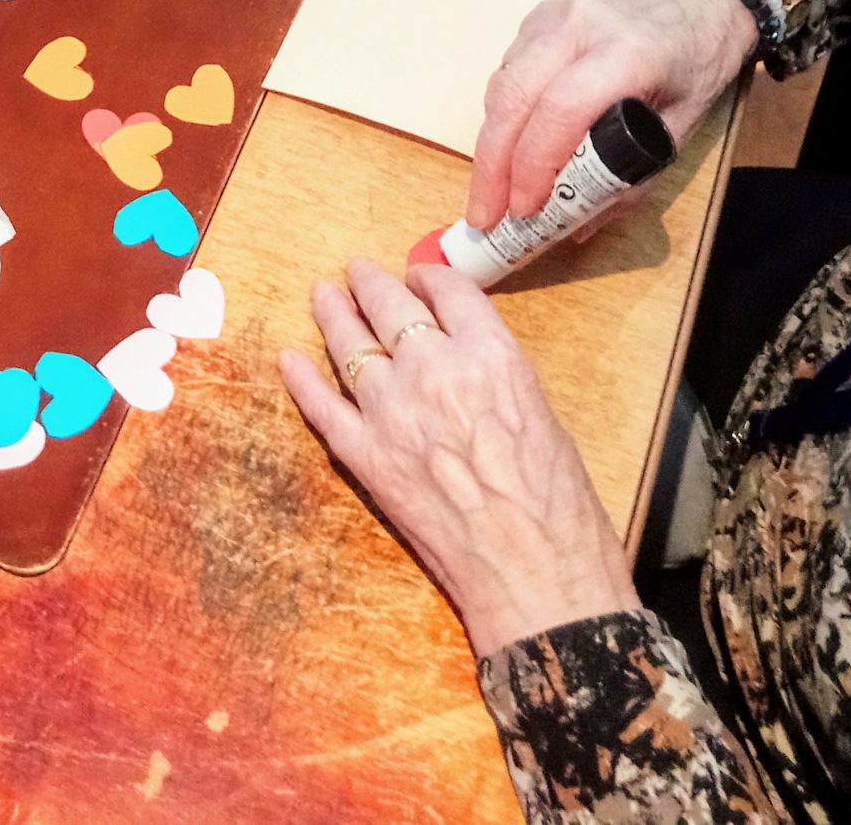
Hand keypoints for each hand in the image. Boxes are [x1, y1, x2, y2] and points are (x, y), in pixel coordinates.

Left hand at [279, 257, 637, 656]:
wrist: (538, 577)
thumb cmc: (559, 508)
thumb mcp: (540, 414)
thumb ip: (494, 375)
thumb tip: (462, 356)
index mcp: (491, 356)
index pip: (447, 290)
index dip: (429, 277)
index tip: (419, 277)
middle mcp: (435, 370)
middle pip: (390, 303)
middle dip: (371, 282)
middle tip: (358, 273)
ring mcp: (392, 411)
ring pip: (349, 343)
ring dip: (333, 314)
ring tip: (323, 296)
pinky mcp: (365, 455)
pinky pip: (321, 405)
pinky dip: (302, 379)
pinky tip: (291, 360)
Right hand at [467, 0, 757, 231]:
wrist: (694, 1)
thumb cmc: (694, 67)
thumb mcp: (679, 130)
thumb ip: (630, 178)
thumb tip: (575, 227)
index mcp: (627, 53)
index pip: (562, 109)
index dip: (535, 164)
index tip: (524, 211)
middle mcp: (579, 28)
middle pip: (514, 98)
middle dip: (492, 165)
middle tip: (485, 216)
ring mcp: (550, 19)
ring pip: (501, 87)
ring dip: (490, 146)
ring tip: (492, 194)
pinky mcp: (534, 20)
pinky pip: (505, 75)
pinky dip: (501, 120)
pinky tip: (508, 150)